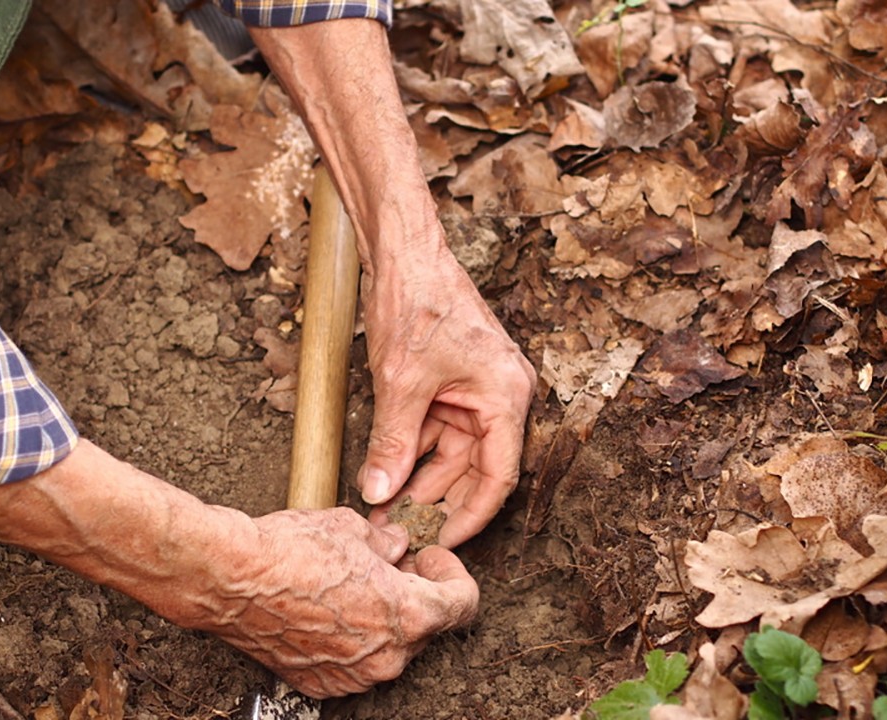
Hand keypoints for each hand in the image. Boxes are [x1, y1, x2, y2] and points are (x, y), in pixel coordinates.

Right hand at [208, 507, 478, 697]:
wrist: (228, 579)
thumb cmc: (289, 550)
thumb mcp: (352, 528)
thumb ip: (388, 543)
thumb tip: (397, 546)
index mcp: (408, 616)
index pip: (464, 603)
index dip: (451, 573)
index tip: (429, 559)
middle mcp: (387, 657)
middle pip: (425, 626)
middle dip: (414, 592)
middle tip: (388, 563)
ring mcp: (353, 677)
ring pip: (389, 647)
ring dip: (382, 618)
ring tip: (350, 584)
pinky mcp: (321, 684)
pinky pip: (354, 662)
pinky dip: (351, 638)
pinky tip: (327, 608)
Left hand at [359, 243, 535, 547]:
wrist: (403, 250)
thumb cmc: (417, 301)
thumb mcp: (401, 383)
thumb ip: (393, 443)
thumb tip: (379, 494)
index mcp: (507, 396)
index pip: (499, 476)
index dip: (471, 516)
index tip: (440, 542)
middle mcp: (501, 396)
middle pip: (476, 469)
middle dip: (437, 502)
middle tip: (400, 531)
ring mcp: (477, 389)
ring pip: (453, 453)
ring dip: (420, 480)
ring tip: (384, 509)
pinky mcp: (453, 383)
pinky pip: (438, 430)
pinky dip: (413, 452)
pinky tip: (385, 476)